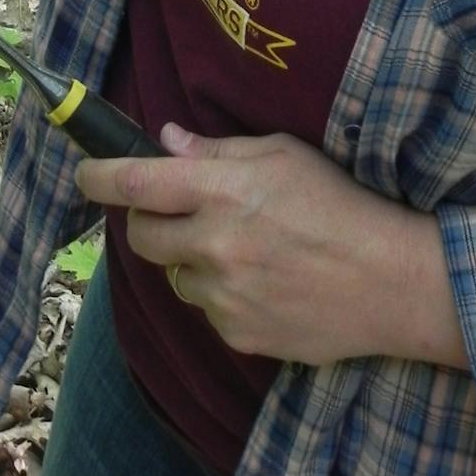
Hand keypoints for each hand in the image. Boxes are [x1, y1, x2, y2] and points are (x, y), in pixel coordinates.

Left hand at [75, 123, 466, 369]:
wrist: (391, 281)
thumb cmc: (340, 203)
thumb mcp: (283, 155)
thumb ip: (217, 151)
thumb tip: (165, 140)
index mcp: (221, 191)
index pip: (134, 182)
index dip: (97, 176)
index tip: (84, 173)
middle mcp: (213, 244)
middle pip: (141, 235)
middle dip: (149, 220)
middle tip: (180, 212)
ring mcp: (223, 295)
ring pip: (175, 275)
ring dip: (191, 261)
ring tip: (242, 250)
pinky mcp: (238, 334)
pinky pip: (208, 310)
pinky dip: (222, 295)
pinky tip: (263, 283)